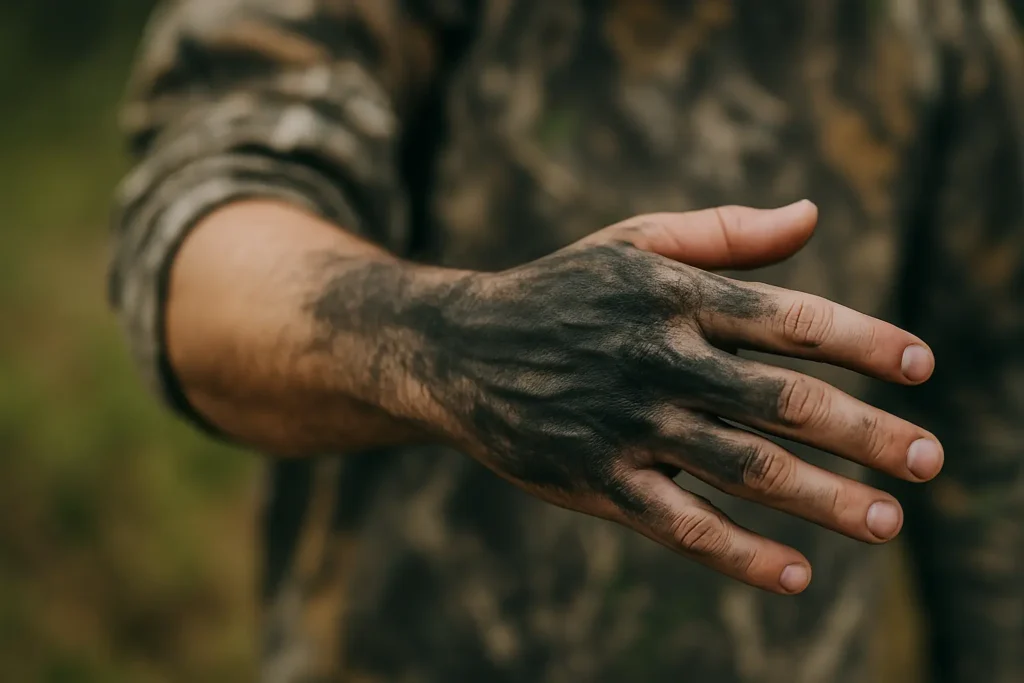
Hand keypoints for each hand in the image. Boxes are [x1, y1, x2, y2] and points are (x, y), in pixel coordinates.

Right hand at [407, 201, 942, 593]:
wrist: (457, 350)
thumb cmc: (561, 291)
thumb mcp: (633, 243)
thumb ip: (725, 232)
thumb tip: (812, 214)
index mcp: (672, 297)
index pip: (789, 319)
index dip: (864, 342)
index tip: (922, 367)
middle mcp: (656, 359)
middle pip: (782, 401)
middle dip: (866, 433)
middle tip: (932, 461)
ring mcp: (625, 425)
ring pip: (742, 469)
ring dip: (823, 499)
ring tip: (888, 523)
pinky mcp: (594, 481)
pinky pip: (680, 525)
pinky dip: (740, 554)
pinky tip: (796, 575)